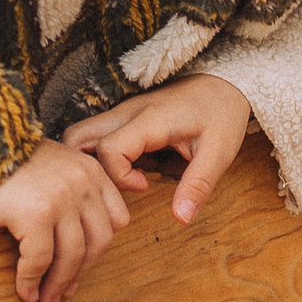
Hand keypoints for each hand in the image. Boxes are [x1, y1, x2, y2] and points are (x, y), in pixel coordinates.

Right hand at [0, 139, 131, 301]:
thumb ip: (69, 189)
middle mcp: (82, 182)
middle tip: (63, 293)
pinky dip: (31, 280)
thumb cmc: (2, 161)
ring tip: (44, 300)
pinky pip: (39, 259)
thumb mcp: (49, 165)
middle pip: (98, 242)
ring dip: (57, 285)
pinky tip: (24, 290)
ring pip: (71, 256)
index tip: (80, 265)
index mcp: (90, 170)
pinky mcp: (36, 214)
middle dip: (80, 273)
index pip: (116, 218)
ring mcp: (61, 198)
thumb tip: (77, 243)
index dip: (99, 247)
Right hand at [60, 73, 250, 225]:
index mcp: (149, 119)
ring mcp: (122, 112)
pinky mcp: (124, 116)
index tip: (146, 186)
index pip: (108, 150)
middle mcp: (127, 112)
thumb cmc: (222, 113)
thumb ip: (198, 185)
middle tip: (116, 188)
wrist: (224, 81)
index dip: (119, 177)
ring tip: (119, 182)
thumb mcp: (219, 152)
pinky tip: (124, 170)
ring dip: (89, 162)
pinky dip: (97, 156)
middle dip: (85, 170)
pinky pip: (95, 135)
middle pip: (77, 136)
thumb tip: (181, 220)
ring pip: (81, 134)